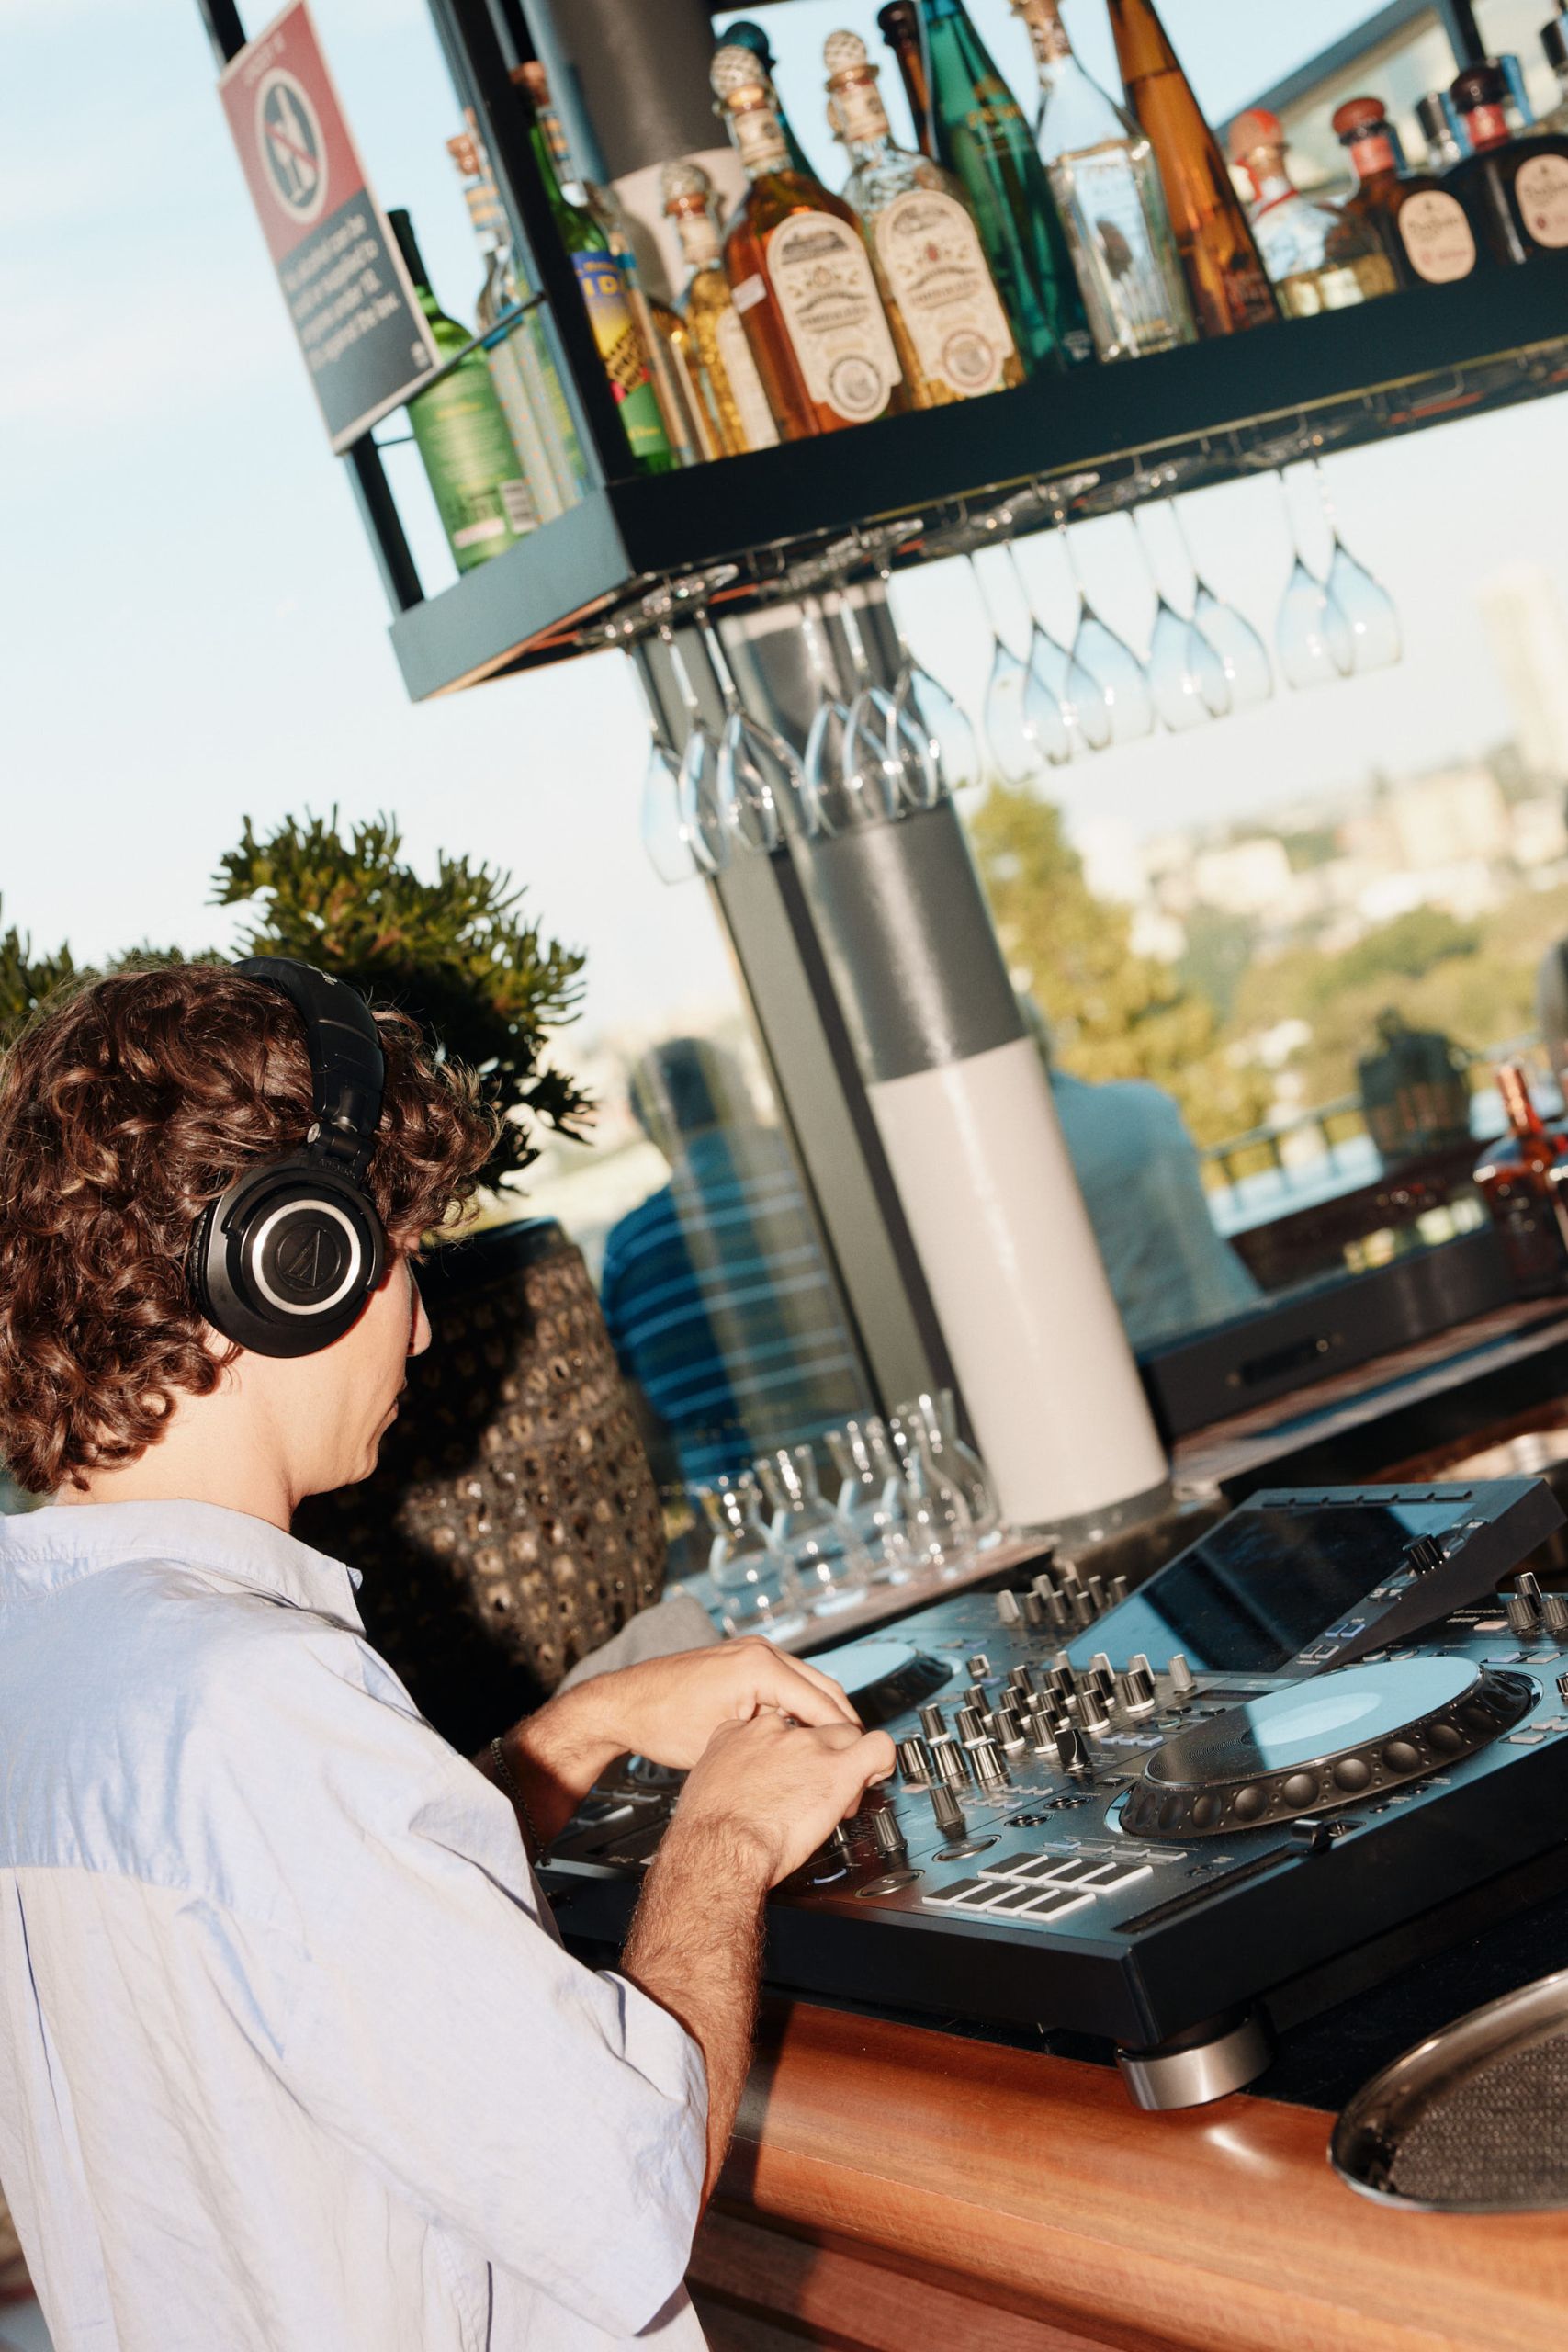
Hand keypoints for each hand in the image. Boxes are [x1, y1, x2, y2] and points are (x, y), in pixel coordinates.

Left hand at [562, 1636, 862, 1771]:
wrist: (624, 1703)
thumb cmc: (661, 1722)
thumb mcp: (724, 1741)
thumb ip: (773, 1744)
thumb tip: (811, 1760)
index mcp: (759, 1666)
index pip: (822, 1704)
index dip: (846, 1738)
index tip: (861, 1764)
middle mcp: (760, 1651)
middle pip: (824, 1689)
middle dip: (844, 1726)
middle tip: (859, 1762)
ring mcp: (752, 1653)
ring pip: (809, 1686)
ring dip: (825, 1717)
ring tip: (838, 1755)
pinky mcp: (744, 1662)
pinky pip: (787, 1685)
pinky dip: (802, 1709)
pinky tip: (805, 1739)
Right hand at [666, 1712, 895, 1886]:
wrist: (719, 1849)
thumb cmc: (707, 1832)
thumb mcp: (705, 1787)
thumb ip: (727, 1775)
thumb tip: (738, 1787)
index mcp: (739, 1733)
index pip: (777, 1724)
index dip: (789, 1750)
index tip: (792, 1770)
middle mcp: (774, 1732)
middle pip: (813, 1728)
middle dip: (822, 1755)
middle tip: (820, 1787)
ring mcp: (807, 1746)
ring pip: (845, 1734)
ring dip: (849, 1760)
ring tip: (844, 1790)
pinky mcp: (836, 1767)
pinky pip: (876, 1746)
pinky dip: (882, 1758)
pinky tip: (875, 1774)